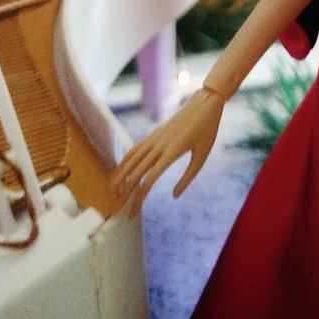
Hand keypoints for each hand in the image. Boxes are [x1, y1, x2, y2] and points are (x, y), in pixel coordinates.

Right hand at [109, 87, 224, 217]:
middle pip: (135, 172)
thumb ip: (188, 177)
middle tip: (116, 209)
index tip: (132, 214)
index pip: (148, 181)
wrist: (204, 103)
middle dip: (124, 192)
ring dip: (119, 176)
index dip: (138, 200)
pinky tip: (121, 170)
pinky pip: (135, 149)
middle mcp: (159, 145)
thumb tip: (174, 196)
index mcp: (172, 152)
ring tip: (111, 191)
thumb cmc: (207, 130)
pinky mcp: (154, 134)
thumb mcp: (202, 156)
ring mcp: (154, 138)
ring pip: (130, 159)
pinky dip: (125, 161)